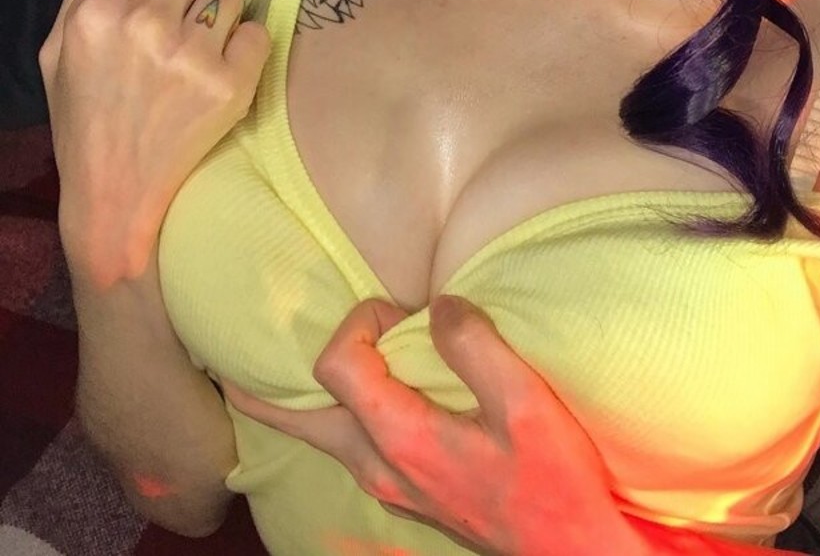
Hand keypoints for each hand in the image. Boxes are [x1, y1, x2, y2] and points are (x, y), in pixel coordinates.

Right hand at [38, 0, 270, 286]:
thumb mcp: (60, 47)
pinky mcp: (230, 84)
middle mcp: (145, 24)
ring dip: (222, 10)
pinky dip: (246, 45)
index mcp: (97, 12)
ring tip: (202, 42)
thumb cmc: (85, 117)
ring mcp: (191, 55)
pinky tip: (222, 67)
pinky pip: (258, 32)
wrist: (114, 193)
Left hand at [218, 294, 632, 555]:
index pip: (336, 364)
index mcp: (401, 439)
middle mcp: (379, 467)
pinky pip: (350, 448)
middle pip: (299, 420)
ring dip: (305, 401)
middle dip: (266, 390)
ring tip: (284, 375)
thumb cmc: (552, 482)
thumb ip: (475, 346)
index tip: (403, 310)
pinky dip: (335, 419)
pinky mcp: (408, 493)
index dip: (359, 320)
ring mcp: (390, 486)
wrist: (566, 552)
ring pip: (324, 436)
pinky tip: (355, 402)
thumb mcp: (526, 404)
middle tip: (236, 362)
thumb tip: (438, 304)